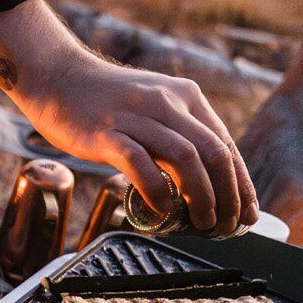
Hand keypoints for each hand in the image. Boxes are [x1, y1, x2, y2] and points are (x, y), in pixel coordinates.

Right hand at [0, 0, 258, 234]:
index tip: (244, 213)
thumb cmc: (103, 101)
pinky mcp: (106, 132)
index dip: (241, 184)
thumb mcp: (152, 105)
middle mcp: (166, 102)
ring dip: (201, 196)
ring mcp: (135, 116)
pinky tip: (161, 211)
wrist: (57, 77)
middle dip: (228, 195)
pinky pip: (141, 164)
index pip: (226, 145)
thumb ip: (176, 133)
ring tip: (200, 222)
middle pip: (214, 153)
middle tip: (226, 225)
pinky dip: (157, 191)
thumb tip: (201, 179)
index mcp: (185, 96)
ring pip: (186, 158)